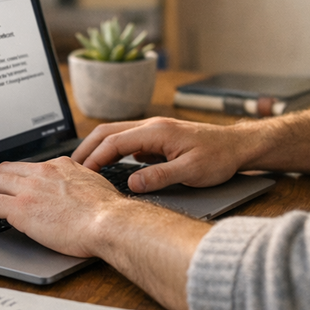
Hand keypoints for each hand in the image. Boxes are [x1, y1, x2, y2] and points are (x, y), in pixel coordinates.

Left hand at [0, 157, 125, 257]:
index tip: (10, 186)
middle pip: (4, 169)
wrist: (109, 221)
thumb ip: (81, 185)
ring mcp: (29, 188)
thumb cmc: (109, 213)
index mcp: (61, 166)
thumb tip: (78, 195)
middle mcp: (43, 171)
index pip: (29, 166)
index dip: (14, 177)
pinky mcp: (20, 208)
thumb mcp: (95, 187)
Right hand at [71, 116, 259, 191]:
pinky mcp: (158, 138)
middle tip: (71, 168)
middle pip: (108, 131)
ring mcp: (154, 130)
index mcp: (156, 130)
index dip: (95, 158)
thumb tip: (131, 183)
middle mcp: (152, 126)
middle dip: (87, 149)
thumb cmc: (219, 157)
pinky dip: (112, 151)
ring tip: (83, 168)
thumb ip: (160, 177)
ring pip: (116, 134)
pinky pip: (128, 141)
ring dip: (98, 148)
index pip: (114, 141)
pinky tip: (108, 166)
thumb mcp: (191, 171)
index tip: (81, 175)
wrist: (238, 146)